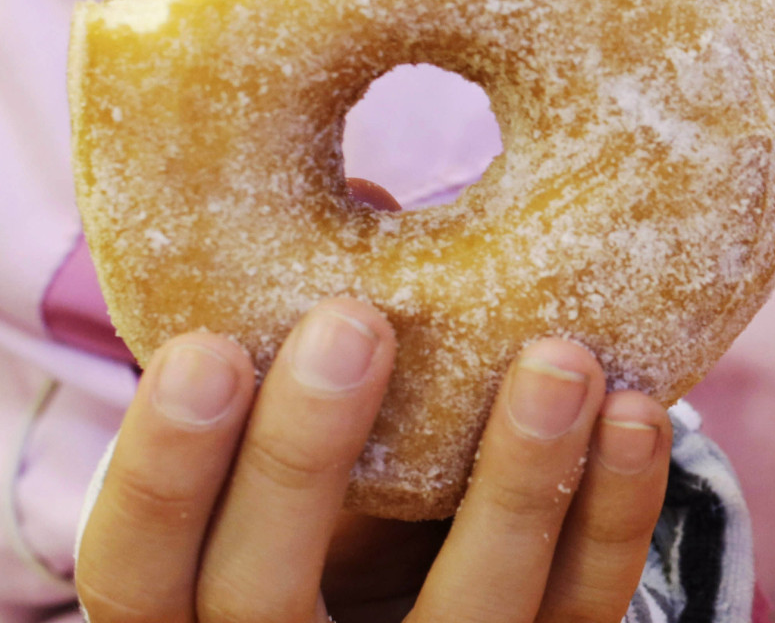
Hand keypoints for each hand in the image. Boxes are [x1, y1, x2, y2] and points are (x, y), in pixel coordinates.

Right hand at [73, 179, 672, 622]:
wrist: (433, 606)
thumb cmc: (326, 510)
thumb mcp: (282, 454)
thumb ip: (301, 353)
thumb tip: (368, 194)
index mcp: (191, 613)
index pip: (138, 574)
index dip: (164, 474)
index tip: (204, 347)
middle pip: (265, 603)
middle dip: (305, 461)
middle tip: (352, 322)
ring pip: (462, 615)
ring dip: (515, 484)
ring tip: (557, 361)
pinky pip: (582, 606)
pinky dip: (613, 511)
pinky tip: (636, 415)